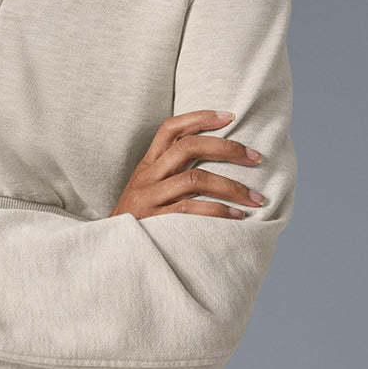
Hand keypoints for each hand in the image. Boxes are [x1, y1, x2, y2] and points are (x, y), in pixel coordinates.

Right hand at [110, 109, 265, 219]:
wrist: (111, 252)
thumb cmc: (138, 221)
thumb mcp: (148, 191)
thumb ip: (172, 175)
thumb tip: (218, 165)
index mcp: (147, 165)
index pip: (170, 129)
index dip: (199, 118)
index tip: (229, 116)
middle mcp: (147, 177)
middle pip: (187, 147)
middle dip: (227, 149)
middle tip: (256, 157)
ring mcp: (149, 198)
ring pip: (194, 179)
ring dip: (231, 186)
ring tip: (256, 198)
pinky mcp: (154, 221)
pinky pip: (190, 210)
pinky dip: (217, 211)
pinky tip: (236, 217)